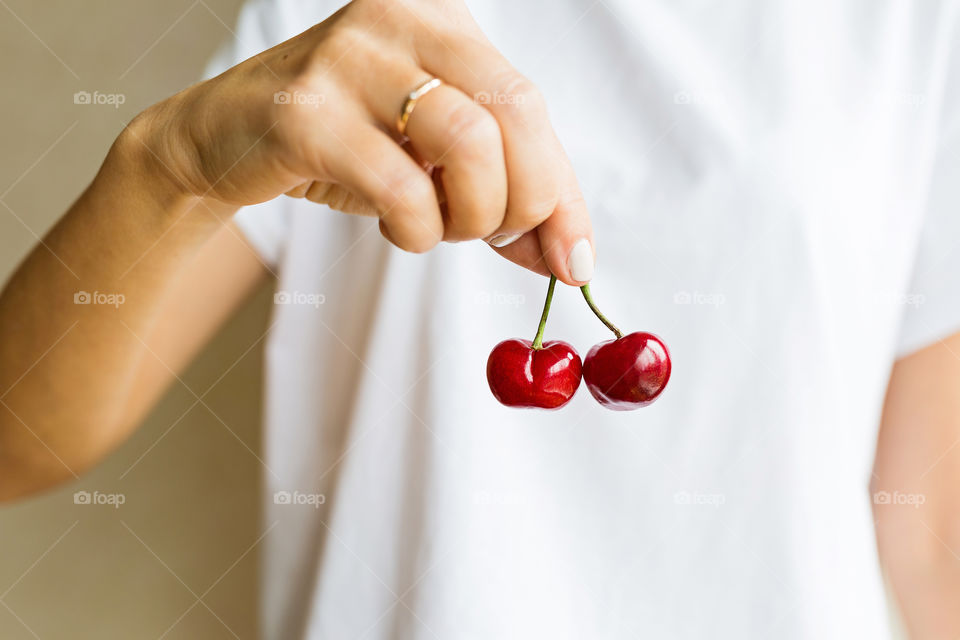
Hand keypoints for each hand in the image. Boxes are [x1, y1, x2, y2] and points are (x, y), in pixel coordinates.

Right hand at [135, 0, 594, 283]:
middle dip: (522, 202)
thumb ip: (507, 195)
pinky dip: (417, 229)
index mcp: (443, 21)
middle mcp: (401, 19)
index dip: (562, 192)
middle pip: (512, 112)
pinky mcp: (305, 110)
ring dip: (470, 215)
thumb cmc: (344, 146)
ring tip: (439, 227)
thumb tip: (571, 262)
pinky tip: (400, 228)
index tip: (574, 261)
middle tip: (494, 237)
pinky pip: (400, 184)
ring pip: (466, 141)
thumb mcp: (437, 160)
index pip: (529, 104)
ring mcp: (349, 57)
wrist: (226, 140)